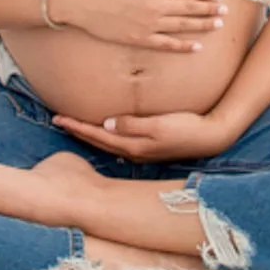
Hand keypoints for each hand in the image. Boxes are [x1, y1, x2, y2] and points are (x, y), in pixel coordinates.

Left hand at [50, 108, 235, 162]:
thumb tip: (105, 124)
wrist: (211, 138)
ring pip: (107, 143)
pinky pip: (119, 143)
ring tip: (75, 126)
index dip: (76, 126)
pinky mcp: (150, 148)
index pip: (96, 135)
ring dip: (90, 134)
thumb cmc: (186, 128)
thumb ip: (132, 124)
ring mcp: (141, 151)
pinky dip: (106, 136)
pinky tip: (105, 133)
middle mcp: (133, 151)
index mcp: (132, 146)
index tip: (57, 117)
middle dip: (77, 130)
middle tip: (58, 119)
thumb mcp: (158, 125)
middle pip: (98, 140)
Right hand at [58, 0, 227, 53]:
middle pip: (190, 7)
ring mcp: (150, 23)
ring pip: (183, 25)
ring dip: (203, 25)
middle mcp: (157, 5)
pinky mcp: (140, 38)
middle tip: (224, 11)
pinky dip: (183, 46)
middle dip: (210, 8)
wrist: (82, 0)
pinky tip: (197, 47)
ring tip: (218, 25)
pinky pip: (167, 44)